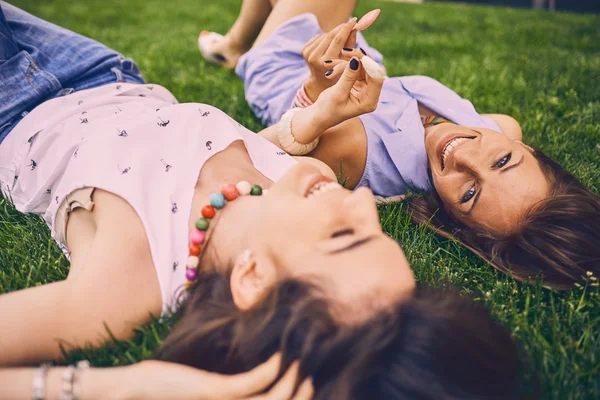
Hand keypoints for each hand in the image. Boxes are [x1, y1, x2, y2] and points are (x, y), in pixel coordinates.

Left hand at [117, 353, 312, 399]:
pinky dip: (271, 369)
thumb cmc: (167, 387)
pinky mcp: (214, 390)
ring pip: (270, 399)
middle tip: (310, 377)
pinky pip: (251, 383)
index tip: (304, 384)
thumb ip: (225, 390)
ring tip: (299, 363)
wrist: (135, 389)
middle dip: (298, 395)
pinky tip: (279, 355)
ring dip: (290, 381)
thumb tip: (247, 379)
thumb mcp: (202, 390)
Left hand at [301, 19, 357, 100]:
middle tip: (350, 23)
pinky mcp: (303, 50)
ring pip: (324, 35)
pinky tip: (329, 43)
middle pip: (330, 36)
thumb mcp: (347, 60)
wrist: (320, 81)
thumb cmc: (338, 72)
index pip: (337, 41)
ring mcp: (307, 54)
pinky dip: (325, 37)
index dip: (346, 29)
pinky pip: (318, 37)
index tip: (354, 21)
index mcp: (325, 63)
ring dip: (334, 33)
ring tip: (341, 36)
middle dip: (341, 28)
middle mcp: (314, 58)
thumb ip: (351, 44)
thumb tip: (355, 28)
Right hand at [313, 56, 384, 127]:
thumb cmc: (327, 110)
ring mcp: (364, 88)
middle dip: (356, 60)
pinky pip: (353, 69)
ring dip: (344, 63)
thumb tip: (357, 59)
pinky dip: (342, 66)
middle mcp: (370, 95)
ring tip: (328, 65)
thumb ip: (348, 76)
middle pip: (370, 70)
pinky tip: (329, 66)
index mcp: (369, 102)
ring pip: (360, 67)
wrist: (319, 116)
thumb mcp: (337, 93)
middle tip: (343, 52)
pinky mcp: (357, 83)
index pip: (377, 79)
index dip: (370, 65)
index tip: (358, 56)